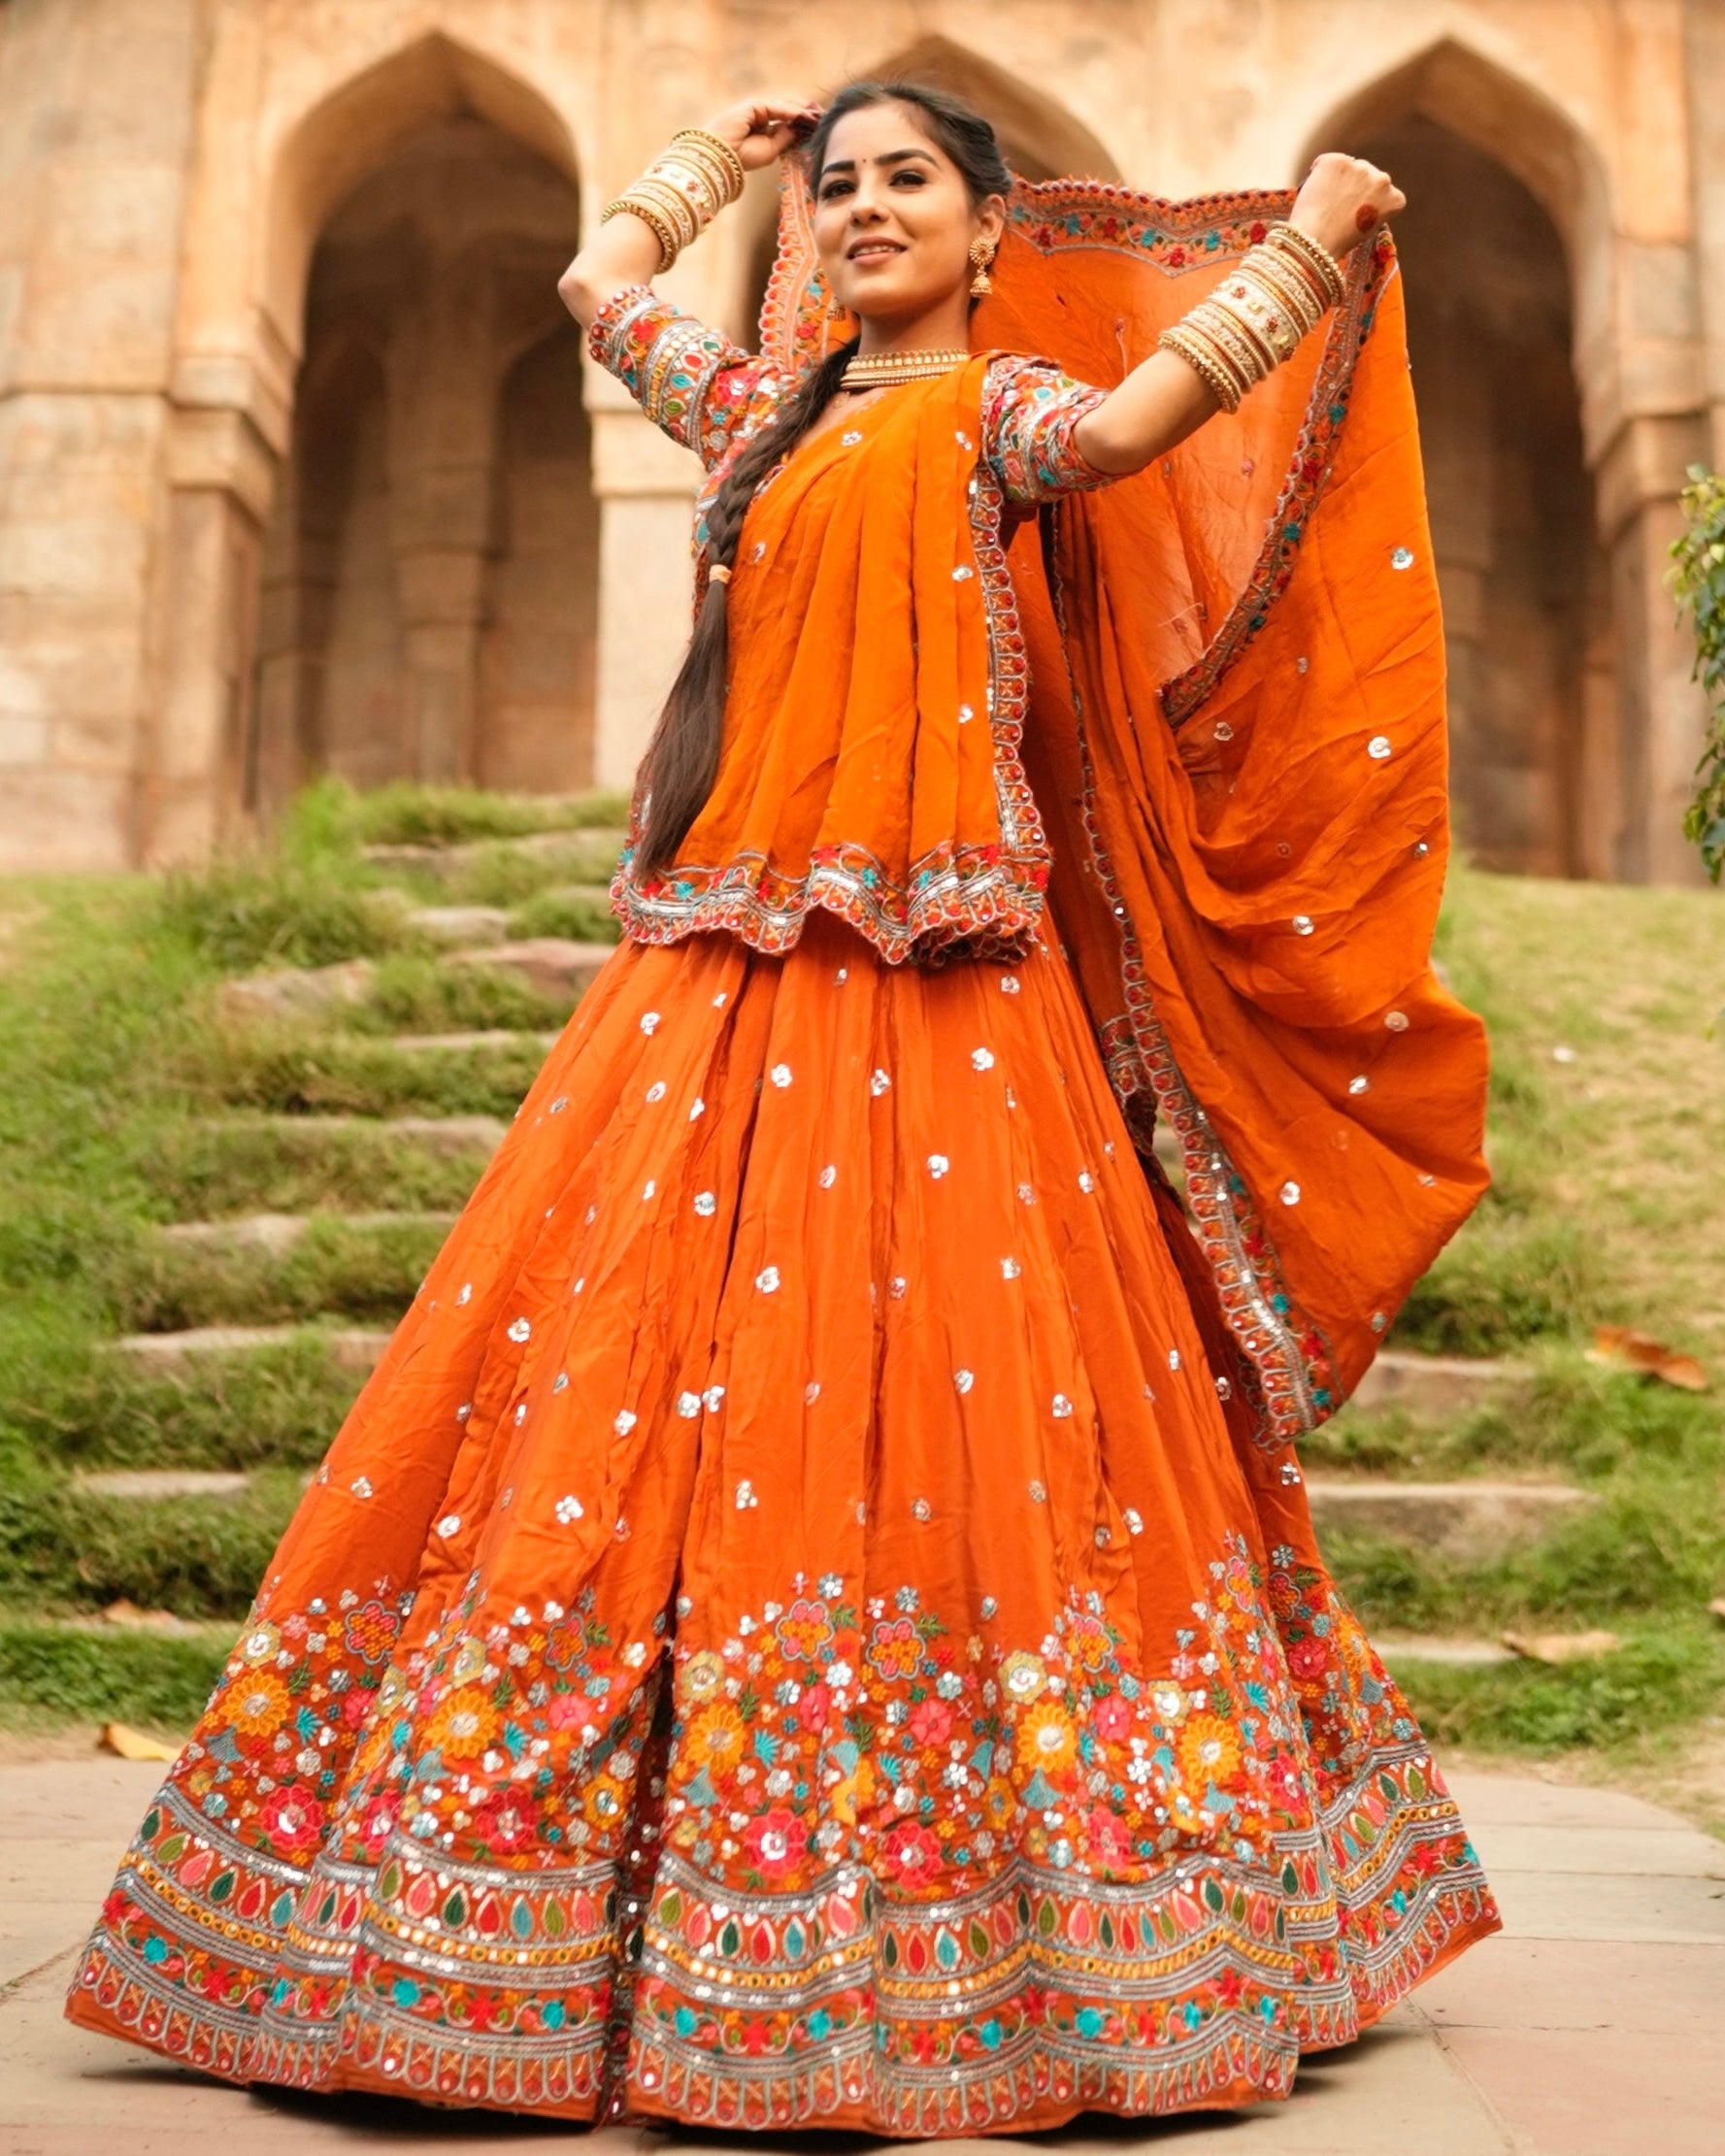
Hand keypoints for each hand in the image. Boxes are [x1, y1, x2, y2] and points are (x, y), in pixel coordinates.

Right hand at [701, 95, 820, 171]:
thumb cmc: (743, 158)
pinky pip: (777, 107)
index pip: (789, 121)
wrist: (722, 157)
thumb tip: (800, 127)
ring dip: (804, 110)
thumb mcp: (771, 150)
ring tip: (820, 115)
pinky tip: (806, 115)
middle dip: (808, 112)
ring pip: (785, 106)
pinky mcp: (754, 105)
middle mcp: (762, 116)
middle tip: (826, 117)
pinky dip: (792, 111)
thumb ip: (785, 137)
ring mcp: (758, 109)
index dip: (805, 121)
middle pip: (789, 110)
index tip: (822, 125)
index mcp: (765, 128)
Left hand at [1287, 151, 1405, 258]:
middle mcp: (1383, 179)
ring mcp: (1361, 167)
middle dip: (1354, 185)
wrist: (1317, 241)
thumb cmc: (1337, 242)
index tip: (1356, 211)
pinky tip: (1315, 191)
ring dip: (1339, 178)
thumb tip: (1360, 196)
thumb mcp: (1367, 229)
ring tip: (1325, 201)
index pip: (1384, 191)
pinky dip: (1319, 172)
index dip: (1367, 200)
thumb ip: (1372, 207)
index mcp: (1395, 199)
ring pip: (1349, 166)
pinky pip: (1327, 162)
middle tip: (1336, 205)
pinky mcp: (1337, 161)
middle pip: (1367, 174)